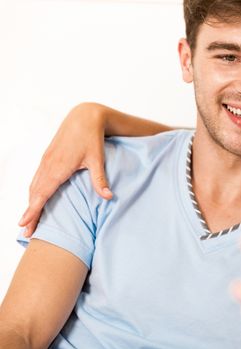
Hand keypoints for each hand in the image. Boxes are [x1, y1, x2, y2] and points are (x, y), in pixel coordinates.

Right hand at [19, 103, 112, 236]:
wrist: (84, 116)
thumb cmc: (92, 138)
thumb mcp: (97, 159)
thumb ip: (100, 180)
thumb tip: (108, 197)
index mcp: (58, 168)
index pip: (42, 195)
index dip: (33, 211)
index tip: (24, 225)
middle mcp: (48, 165)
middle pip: (34, 194)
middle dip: (30, 213)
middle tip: (26, 232)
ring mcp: (46, 160)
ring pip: (34, 185)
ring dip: (30, 203)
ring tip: (29, 220)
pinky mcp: (48, 157)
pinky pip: (37, 177)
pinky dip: (34, 191)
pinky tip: (36, 198)